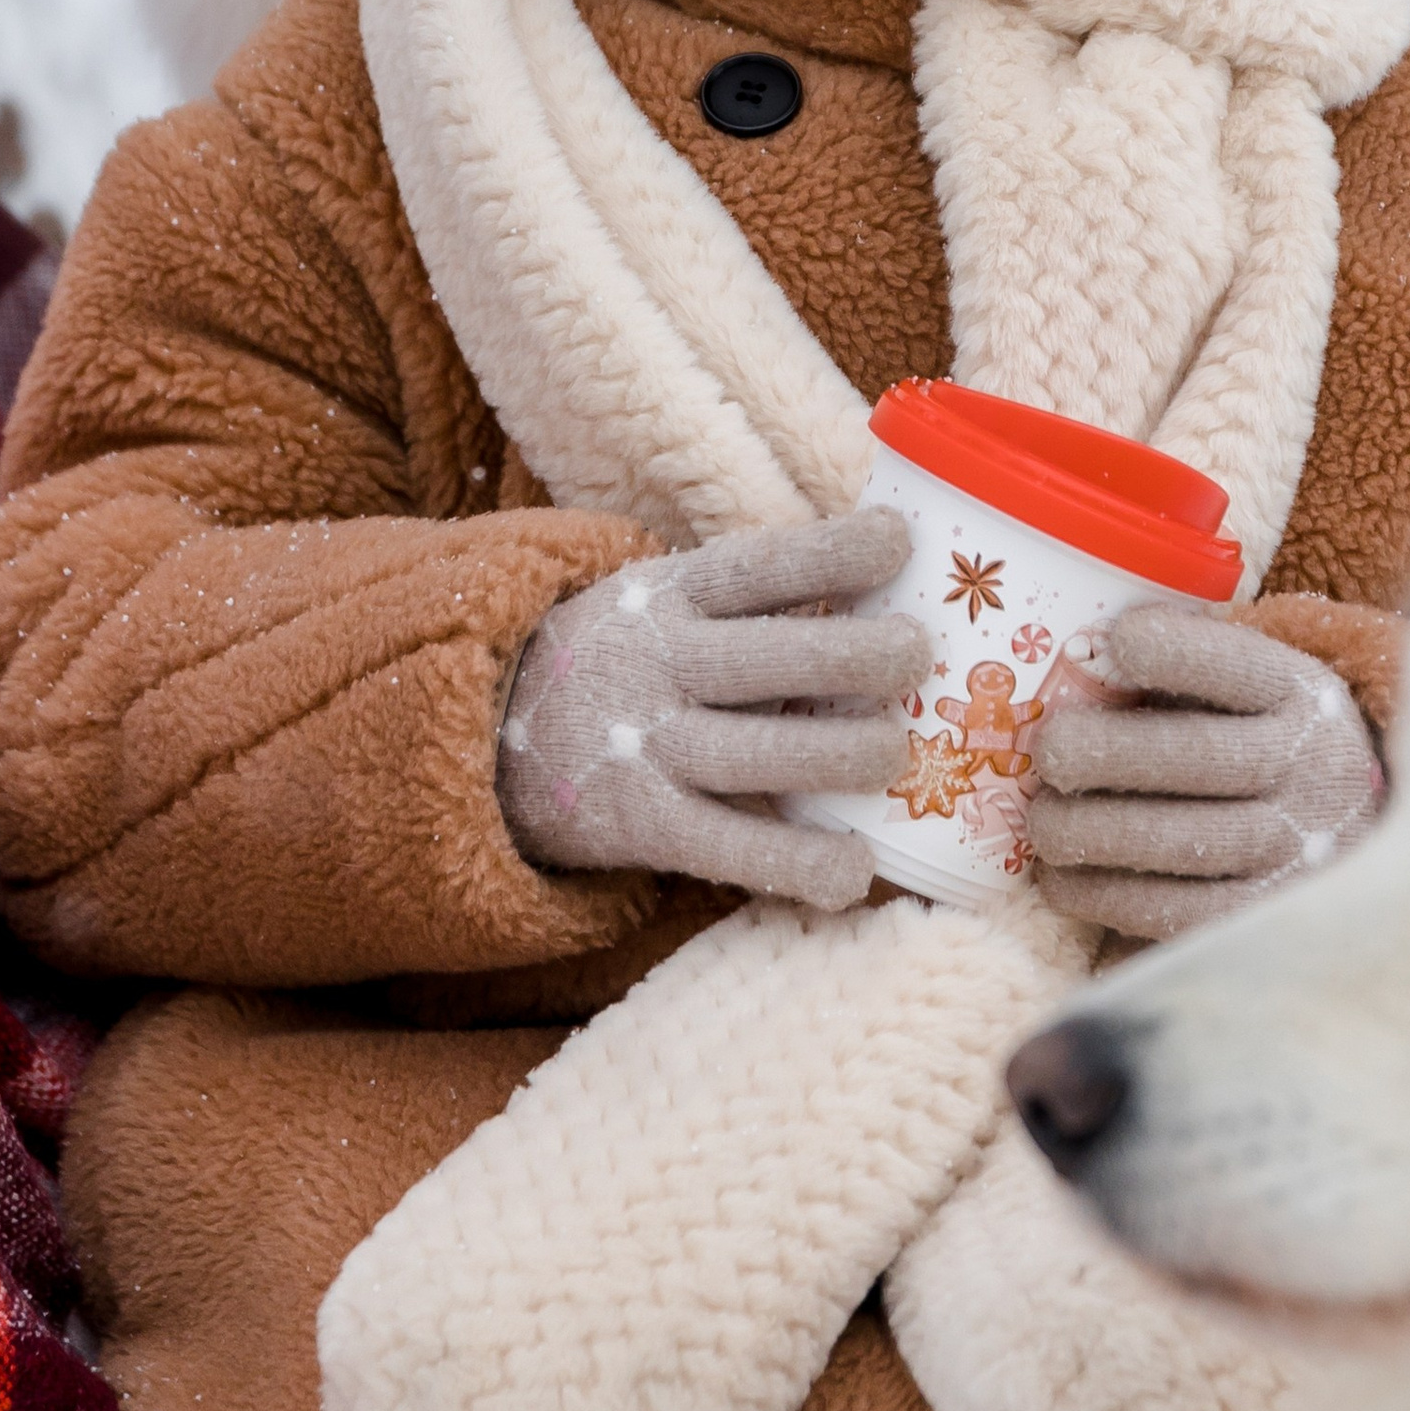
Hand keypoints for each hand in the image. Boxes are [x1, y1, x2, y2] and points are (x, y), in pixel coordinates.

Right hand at [498, 511, 922, 910]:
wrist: (490, 731)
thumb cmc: (627, 655)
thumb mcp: (666, 598)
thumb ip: (755, 596)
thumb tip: (895, 573)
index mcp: (674, 593)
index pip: (761, 565)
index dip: (834, 551)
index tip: (901, 541)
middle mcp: (662, 663)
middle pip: (772, 659)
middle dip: (859, 656)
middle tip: (919, 656)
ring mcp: (651, 746)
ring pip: (761, 754)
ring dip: (844, 754)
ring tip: (897, 752)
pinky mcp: (644, 824)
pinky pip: (732, 848)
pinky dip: (799, 862)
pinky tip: (854, 868)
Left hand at [1025, 600, 1383, 939]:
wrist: (1350, 838)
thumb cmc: (1262, 744)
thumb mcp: (1253, 692)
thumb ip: (1185, 673)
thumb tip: (1075, 662)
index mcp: (1303, 694)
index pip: (1233, 665)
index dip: (1168, 651)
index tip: (1113, 641)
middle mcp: (1312, 769)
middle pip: (1194, 755)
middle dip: (1100, 752)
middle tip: (1049, 754)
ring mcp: (1294, 849)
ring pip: (1174, 839)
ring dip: (1086, 830)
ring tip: (1043, 822)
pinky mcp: (1260, 917)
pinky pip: (1169, 910)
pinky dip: (1100, 893)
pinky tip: (1062, 878)